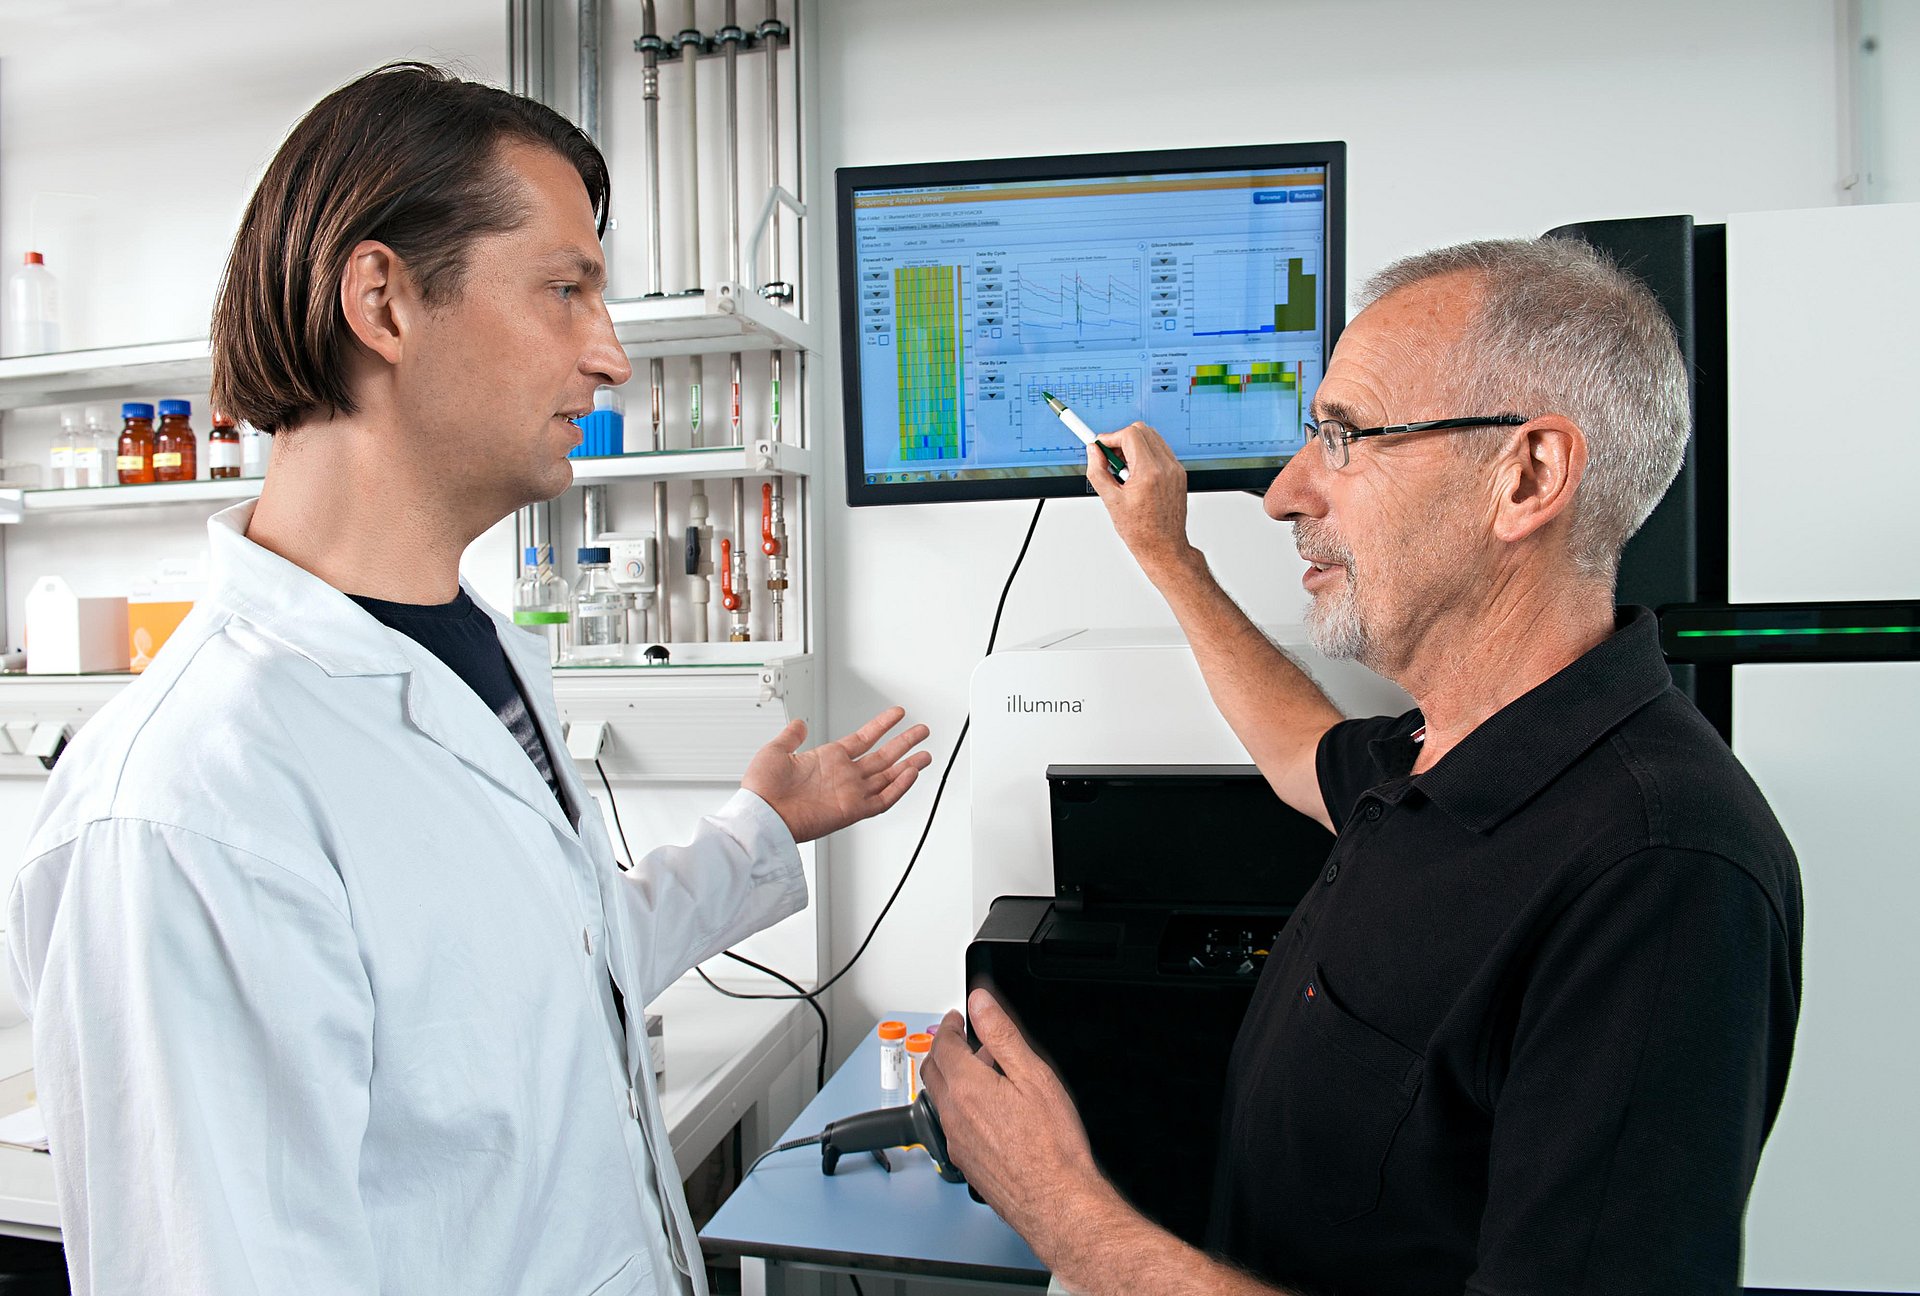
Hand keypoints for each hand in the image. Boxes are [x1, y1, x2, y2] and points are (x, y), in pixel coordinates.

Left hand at [741, 706, 930, 843]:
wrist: (761, 815)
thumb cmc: (763, 789)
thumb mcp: (775, 751)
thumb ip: (791, 736)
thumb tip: (799, 724)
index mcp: (828, 760)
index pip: (863, 739)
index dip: (882, 725)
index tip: (897, 714)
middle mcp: (842, 776)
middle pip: (882, 757)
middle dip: (904, 743)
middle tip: (922, 731)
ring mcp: (849, 793)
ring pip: (888, 778)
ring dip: (908, 765)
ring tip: (926, 753)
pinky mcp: (851, 810)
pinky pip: (882, 799)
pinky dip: (899, 788)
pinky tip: (911, 774)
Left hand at [920, 989, 1115, 1269]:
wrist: (1056, 1202)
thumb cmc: (1052, 1146)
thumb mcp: (1033, 1076)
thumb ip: (1001, 1034)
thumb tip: (980, 1002)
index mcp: (967, 1087)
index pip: (943, 1044)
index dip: (950, 1026)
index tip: (957, 1019)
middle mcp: (953, 1115)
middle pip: (933, 1071)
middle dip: (943, 1049)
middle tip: (960, 1040)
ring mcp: (956, 1141)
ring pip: (941, 1100)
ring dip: (952, 1078)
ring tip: (981, 1073)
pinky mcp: (965, 1163)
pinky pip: (952, 1126)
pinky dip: (960, 1107)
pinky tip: (987, 1111)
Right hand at [1087, 422, 1201, 579]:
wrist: (1164, 547)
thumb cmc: (1141, 531)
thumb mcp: (1111, 501)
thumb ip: (1098, 471)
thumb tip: (1093, 452)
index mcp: (1149, 472)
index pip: (1130, 435)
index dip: (1111, 437)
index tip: (1100, 446)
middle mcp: (1166, 467)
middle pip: (1142, 431)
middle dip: (1122, 439)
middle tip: (1110, 457)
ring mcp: (1175, 470)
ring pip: (1152, 438)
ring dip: (1134, 446)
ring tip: (1124, 470)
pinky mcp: (1179, 474)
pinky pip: (1161, 451)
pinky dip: (1146, 454)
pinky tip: (1136, 474)